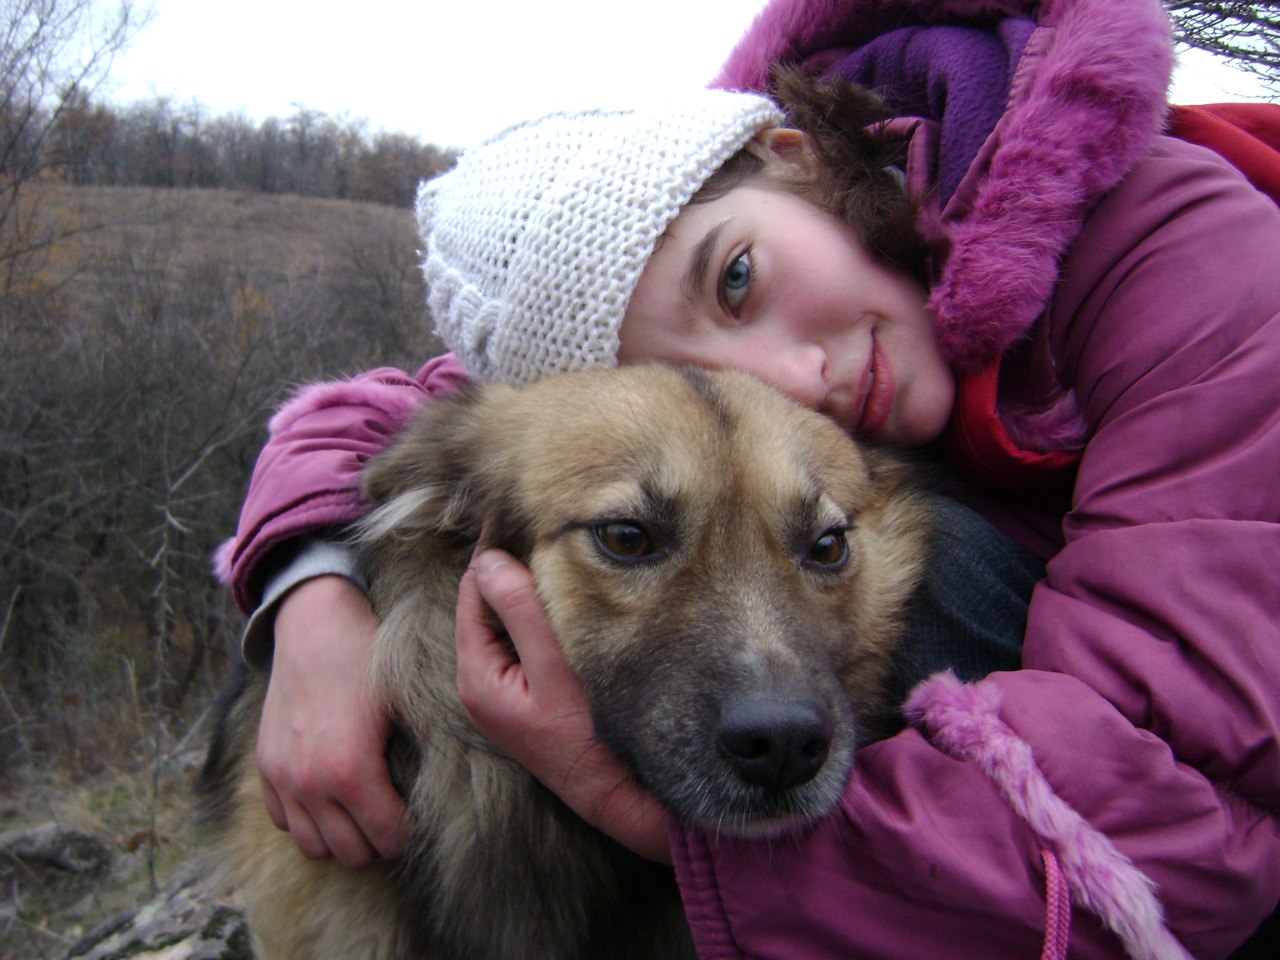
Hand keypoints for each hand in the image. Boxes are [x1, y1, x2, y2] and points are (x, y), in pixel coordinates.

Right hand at [258, 575, 408, 865]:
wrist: (314, 623)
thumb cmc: (368, 658)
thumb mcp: (405, 704)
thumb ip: (422, 753)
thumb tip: (448, 787)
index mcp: (352, 772)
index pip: (388, 838)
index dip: (410, 833)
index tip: (421, 817)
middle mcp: (311, 784)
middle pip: (350, 853)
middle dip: (378, 841)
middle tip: (394, 817)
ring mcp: (283, 777)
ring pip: (313, 845)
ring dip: (340, 837)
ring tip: (363, 812)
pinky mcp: (265, 766)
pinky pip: (283, 820)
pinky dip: (306, 819)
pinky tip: (329, 797)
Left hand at [455, 550, 671, 863]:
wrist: (620, 795)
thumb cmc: (591, 738)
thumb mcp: (556, 669)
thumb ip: (520, 611)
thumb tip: (488, 559)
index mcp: (476, 675)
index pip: (472, 591)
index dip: (492, 550)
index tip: (514, 513)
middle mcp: (479, 683)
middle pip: (485, 602)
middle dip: (506, 564)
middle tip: (536, 520)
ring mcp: (501, 690)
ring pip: (504, 618)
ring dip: (524, 586)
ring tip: (552, 545)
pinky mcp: (523, 694)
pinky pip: (520, 637)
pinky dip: (535, 611)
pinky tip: (562, 592)